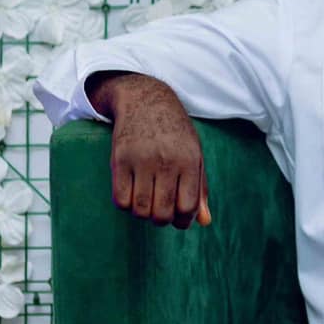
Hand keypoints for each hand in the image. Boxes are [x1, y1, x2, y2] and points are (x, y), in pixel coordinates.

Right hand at [87, 71, 211, 228]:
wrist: (145, 101)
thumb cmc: (175, 133)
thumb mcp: (195, 155)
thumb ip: (200, 188)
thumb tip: (205, 222)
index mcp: (189, 161)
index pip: (187, 207)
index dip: (183, 220)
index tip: (178, 216)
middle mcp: (166, 161)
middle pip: (162, 213)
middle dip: (162, 220)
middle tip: (160, 211)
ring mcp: (141, 160)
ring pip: (140, 210)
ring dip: (143, 213)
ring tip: (146, 201)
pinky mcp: (119, 160)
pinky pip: (120, 199)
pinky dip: (125, 204)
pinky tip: (131, 193)